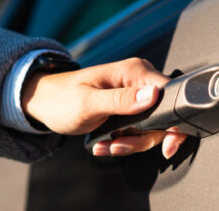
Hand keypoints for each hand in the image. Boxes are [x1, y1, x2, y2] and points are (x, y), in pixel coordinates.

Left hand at [22, 57, 186, 158]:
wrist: (44, 103)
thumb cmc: (61, 99)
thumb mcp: (89, 103)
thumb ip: (121, 100)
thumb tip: (153, 95)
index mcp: (134, 71)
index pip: (171, 93)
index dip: (174, 122)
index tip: (167, 146)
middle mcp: (139, 79)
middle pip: (163, 116)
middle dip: (143, 139)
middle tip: (119, 146)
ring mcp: (135, 94)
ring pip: (151, 128)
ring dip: (131, 143)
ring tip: (107, 146)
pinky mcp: (130, 107)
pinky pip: (139, 130)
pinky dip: (125, 142)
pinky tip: (105, 144)